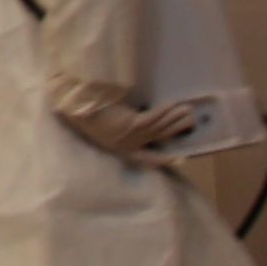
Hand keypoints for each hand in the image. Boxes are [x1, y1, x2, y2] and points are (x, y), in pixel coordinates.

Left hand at [52, 77, 200, 159]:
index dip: (159, 159)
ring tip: (189, 112)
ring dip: (176, 119)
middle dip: (176, 131)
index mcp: (118, 148)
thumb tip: (123, 112)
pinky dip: (165, 113)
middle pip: (158, 138)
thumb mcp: (98, 121)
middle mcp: (127, 144)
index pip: (142, 158)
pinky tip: (175, 105)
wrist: (74, 106)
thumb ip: (112, 121)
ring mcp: (130, 136)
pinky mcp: (132, 125)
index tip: (176, 159)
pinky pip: (154, 119)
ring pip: (160, 128)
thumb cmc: (80, 111)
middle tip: (192, 123)